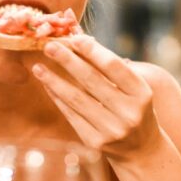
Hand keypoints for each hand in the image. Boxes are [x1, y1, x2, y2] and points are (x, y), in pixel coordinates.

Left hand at [31, 36, 158, 158]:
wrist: (141, 149)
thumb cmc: (133, 107)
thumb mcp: (130, 86)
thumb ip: (105, 61)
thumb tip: (75, 31)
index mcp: (141, 93)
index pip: (113, 67)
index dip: (92, 51)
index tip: (73, 38)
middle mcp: (128, 112)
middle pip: (92, 81)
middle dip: (67, 61)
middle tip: (49, 46)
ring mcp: (112, 130)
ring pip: (77, 99)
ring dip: (54, 81)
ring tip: (38, 67)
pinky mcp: (95, 143)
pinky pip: (71, 115)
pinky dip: (58, 98)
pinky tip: (47, 86)